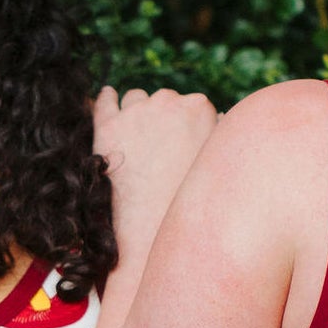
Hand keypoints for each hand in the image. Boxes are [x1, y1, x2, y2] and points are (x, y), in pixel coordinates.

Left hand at [94, 86, 218, 268]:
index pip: (192, 104)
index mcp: (199, 107)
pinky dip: (106, 98)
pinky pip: (104, 101)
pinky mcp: (107, 126)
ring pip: (135, 98)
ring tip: (135, 129)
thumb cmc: (191, 201)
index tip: (181, 137)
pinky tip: (108, 97)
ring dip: (136, 109)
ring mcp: (135, 113)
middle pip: (164, 99)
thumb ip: (219, 135)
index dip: (185, 122)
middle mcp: (167, 102)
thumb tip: (222, 116)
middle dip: (162, 115)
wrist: (154, 230)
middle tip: (160, 141)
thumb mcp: (214, 165)